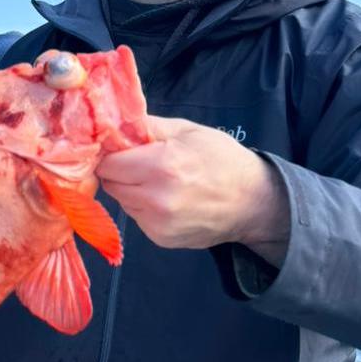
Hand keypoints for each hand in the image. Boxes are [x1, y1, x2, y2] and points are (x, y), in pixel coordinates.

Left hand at [96, 116, 288, 261]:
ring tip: (158, 182)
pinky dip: (144, 207)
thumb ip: (147, 126)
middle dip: (120, 171)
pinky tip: (167, 200)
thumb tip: (114, 122)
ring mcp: (157, 223)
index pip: (107, 163)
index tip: (121, 149)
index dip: (112, 153)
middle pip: (110, 183)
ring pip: (122, 201)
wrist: (253, 202)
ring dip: (131, 190)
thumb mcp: (188, 130)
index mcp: (161, 165)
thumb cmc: (223, 159)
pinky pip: (137, 217)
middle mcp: (156, 198)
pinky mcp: (160, 239)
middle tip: (141, 163)